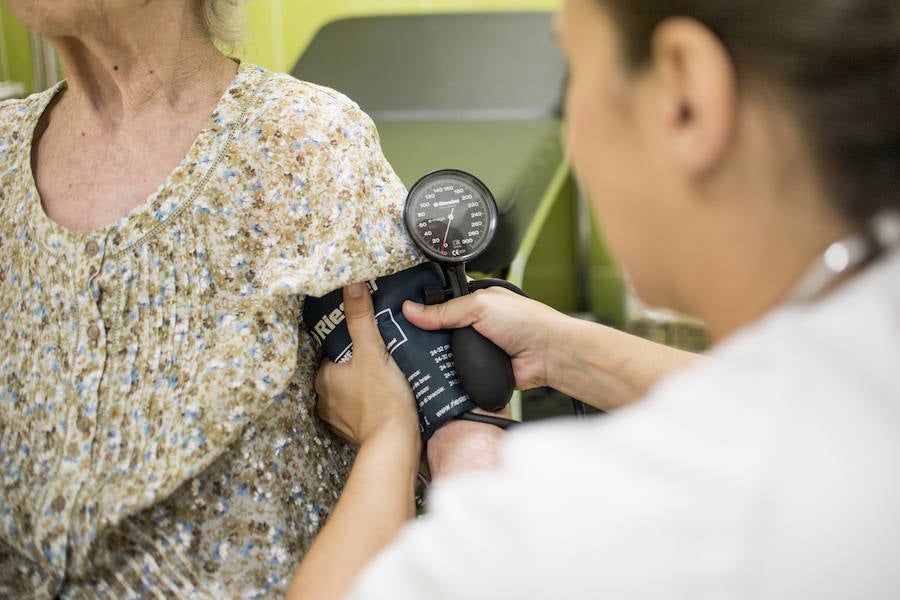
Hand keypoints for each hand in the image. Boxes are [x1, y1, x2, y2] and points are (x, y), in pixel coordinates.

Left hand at [315, 283, 419, 448]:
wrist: (395, 444)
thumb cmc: (383, 399)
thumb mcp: (372, 352)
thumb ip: (360, 319)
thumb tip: (351, 286)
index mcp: (323, 377)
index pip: (333, 351)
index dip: (351, 343)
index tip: (369, 339)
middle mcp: (323, 399)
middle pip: (342, 370)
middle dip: (358, 364)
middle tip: (382, 354)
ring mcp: (337, 418)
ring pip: (349, 391)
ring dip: (364, 384)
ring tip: (387, 374)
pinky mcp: (352, 432)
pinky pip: (358, 409)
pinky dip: (369, 403)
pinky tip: (386, 396)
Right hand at [403, 287, 563, 390]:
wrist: (548, 355)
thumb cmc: (526, 321)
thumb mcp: (480, 305)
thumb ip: (445, 310)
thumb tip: (412, 310)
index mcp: (475, 302)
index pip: (441, 302)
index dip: (422, 306)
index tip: (399, 311)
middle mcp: (474, 325)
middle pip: (438, 329)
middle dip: (423, 334)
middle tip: (399, 337)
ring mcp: (475, 349)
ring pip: (443, 353)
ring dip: (433, 356)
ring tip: (408, 357)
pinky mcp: (477, 370)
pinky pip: (454, 374)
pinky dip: (446, 375)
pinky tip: (430, 374)